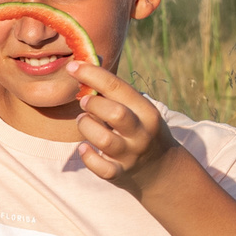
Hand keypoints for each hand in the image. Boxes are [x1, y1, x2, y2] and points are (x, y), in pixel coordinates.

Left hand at [65, 60, 177, 192]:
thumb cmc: (142, 130)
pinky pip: (101, 168)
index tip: (73, 67)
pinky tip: (84, 148)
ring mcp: (131, 155)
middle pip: (115, 113)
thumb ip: (115, 91)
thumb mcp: (138, 109)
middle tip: (83, 101)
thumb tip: (89, 61)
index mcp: (146, 111)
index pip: (118, 87)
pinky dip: (88, 157)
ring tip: (83, 121)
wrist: (162, 170)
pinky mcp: (120, 174)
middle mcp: (141, 133)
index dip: (93, 75)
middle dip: (93, 104)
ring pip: (104, 140)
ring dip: (86, 127)